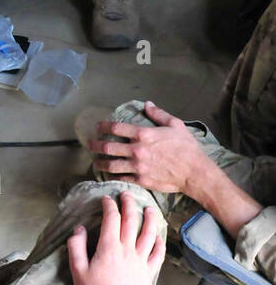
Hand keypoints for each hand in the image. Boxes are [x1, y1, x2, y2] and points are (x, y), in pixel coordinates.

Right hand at [67, 192, 164, 284]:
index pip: (111, 219)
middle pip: (131, 221)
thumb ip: (76, 247)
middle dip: (128, 204)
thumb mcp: (77, 271)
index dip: (109, 205)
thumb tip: (79, 229)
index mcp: (109, 247)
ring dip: (149, 218)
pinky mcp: (149, 272)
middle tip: (126, 195)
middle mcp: (127, 249)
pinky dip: (159, 243)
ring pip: (149, 234)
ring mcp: (141, 260)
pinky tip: (158, 236)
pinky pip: (158, 254)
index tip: (106, 199)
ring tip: (149, 208)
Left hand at [90, 100, 214, 197]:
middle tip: (89, 145)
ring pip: (111, 165)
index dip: (104, 126)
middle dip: (95, 145)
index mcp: (143, 134)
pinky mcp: (140, 180)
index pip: (116, 128)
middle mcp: (136, 150)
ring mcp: (137, 166)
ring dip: (100, 163)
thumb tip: (147, 104)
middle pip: (108, 147)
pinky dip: (112, 175)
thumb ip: (159, 114)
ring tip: (95, 161)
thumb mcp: (175, 125)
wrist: (194, 172)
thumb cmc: (186, 148)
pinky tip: (109, 174)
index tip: (98, 127)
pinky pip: (121, 177)